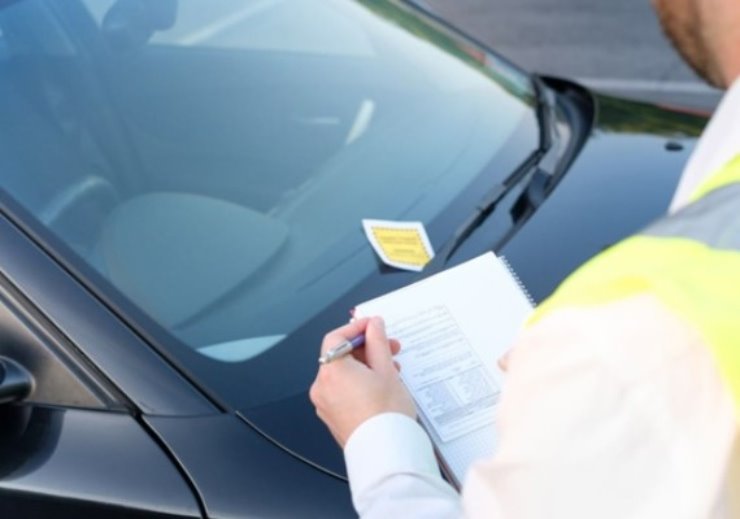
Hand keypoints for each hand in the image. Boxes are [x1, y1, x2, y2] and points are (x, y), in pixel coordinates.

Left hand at [309, 317, 415, 447]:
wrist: (387, 453)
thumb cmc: (386, 416)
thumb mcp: (386, 370)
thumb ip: (377, 342)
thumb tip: (373, 326)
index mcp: (332, 372)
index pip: (336, 337)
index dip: (356, 328)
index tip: (373, 326)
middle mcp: (322, 387)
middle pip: (340, 356)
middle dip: (366, 349)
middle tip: (390, 348)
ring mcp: (325, 404)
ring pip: (343, 374)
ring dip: (366, 367)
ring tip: (391, 371)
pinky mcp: (333, 417)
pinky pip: (343, 391)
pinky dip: (359, 383)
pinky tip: (380, 387)